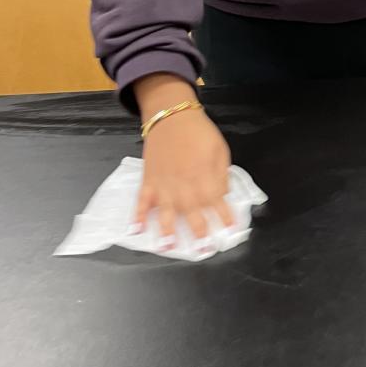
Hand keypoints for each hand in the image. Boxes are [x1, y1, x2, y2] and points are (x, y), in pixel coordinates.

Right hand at [135, 108, 234, 248]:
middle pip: (193, 212)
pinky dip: (137, 215)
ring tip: (168, 246)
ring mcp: (164, 184)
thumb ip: (222, 176)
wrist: (172, 116)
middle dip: (199, 231)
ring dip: (166, 229)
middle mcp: (184, 184)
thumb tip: (222, 196)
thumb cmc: (200, 133)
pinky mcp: (149, 180)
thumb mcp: (220, 151)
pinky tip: (135, 230)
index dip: (225, 217)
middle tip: (203, 250)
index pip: (218, 202)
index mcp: (205, 177)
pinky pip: (141, 200)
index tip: (231, 231)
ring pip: (165, 210)